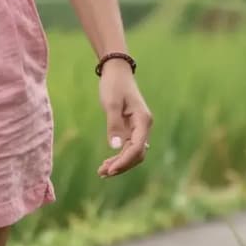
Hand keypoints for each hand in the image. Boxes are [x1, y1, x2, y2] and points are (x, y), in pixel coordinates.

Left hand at [96, 63, 152, 178]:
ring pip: (132, 153)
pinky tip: (106, 164)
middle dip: (121, 165)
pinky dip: (118, 156)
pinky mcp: (131, 129)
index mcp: (143, 120)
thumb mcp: (111, 103)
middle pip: (137, 154)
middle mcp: (144, 126)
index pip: (137, 148)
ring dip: (119, 163)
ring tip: (101, 172)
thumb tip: (116, 147)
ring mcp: (138, 128)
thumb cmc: (114, 85)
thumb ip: (114, 125)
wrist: (116, 71)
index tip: (110, 170)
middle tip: (102, 173)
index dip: (124, 161)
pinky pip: (127, 147)